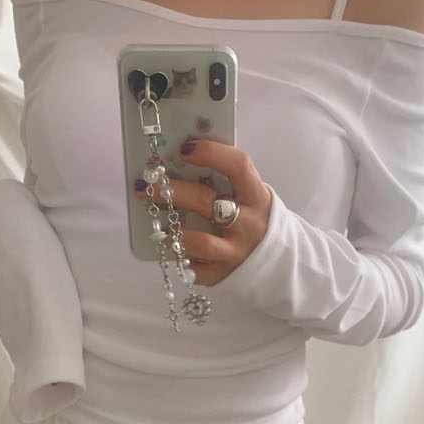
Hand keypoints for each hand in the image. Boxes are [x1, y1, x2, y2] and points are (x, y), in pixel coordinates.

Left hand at [132, 138, 271, 286]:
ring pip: (199, 242)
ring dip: (173, 232)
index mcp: (256, 196)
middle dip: (172, 190)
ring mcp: (236, 252)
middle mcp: (248, 224)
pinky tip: (171, 248)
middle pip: (205, 202)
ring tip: (157, 226)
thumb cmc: (252, 218)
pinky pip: (194, 268)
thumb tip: (180, 158)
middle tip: (146, 184)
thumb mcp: (249, 195)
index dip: (211, 153)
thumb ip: (224, 179)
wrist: (277, 260)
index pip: (237, 166)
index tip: (184, 148)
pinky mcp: (222, 274)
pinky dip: (179, 257)